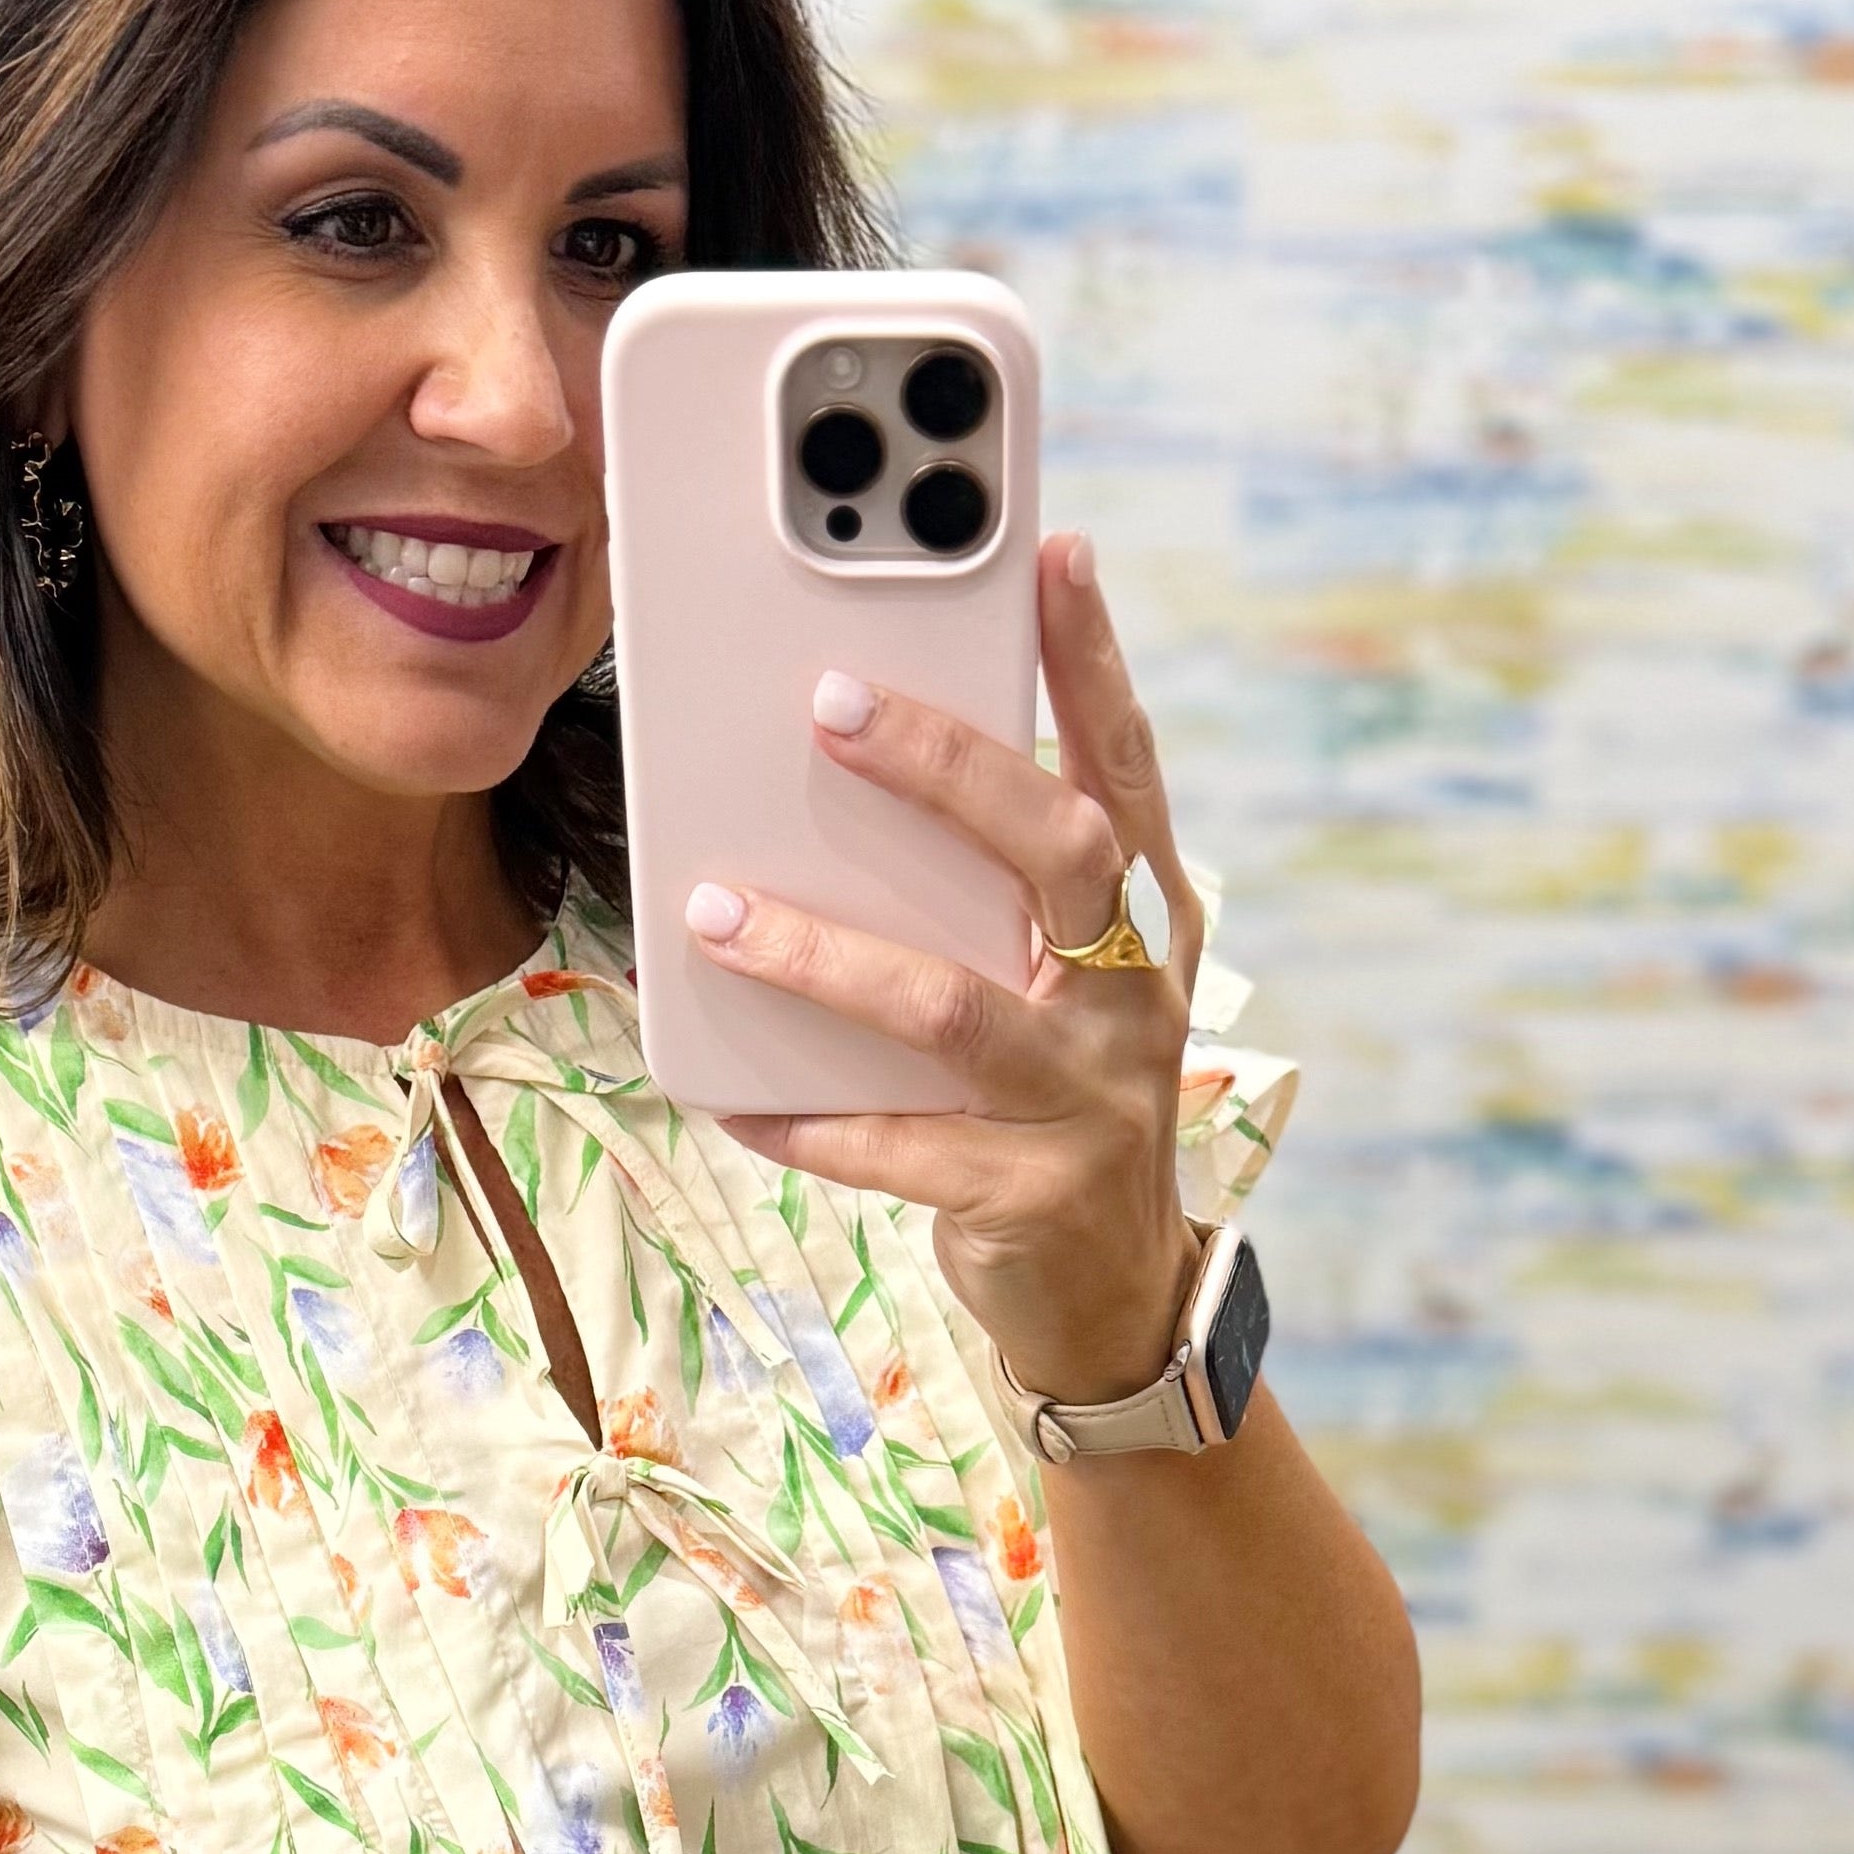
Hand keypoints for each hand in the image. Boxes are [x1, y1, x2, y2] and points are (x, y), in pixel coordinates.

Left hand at [687, 532, 1209, 1404]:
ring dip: (822, 953)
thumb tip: (842, 780)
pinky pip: (891, 1145)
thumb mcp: (1049, 988)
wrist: (1109, 1300)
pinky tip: (726, 1092)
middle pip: (1056, 851)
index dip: (1094, 663)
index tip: (1056, 553)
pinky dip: (801, 1116)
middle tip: (827, 701)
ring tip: (713, 907)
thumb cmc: (1053, 1108)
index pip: (1124, 769)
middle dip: (944, 766)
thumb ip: (988, 897)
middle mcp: (1130, 998)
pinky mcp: (1026, 1194)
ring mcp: (1088, 1100)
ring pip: (949, 1005)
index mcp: (1140, 927)